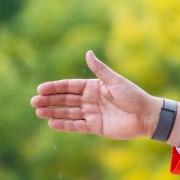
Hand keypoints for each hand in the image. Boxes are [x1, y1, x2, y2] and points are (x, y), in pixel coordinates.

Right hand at [31, 51, 158, 139]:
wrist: (146, 116)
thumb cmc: (133, 96)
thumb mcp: (115, 81)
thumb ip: (100, 70)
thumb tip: (87, 53)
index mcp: (94, 87)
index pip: (70, 86)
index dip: (54, 88)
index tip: (40, 89)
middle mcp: (91, 100)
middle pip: (66, 100)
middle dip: (49, 100)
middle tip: (33, 102)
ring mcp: (92, 113)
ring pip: (69, 112)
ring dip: (54, 112)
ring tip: (38, 112)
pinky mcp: (96, 127)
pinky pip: (77, 126)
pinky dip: (65, 125)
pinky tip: (52, 123)